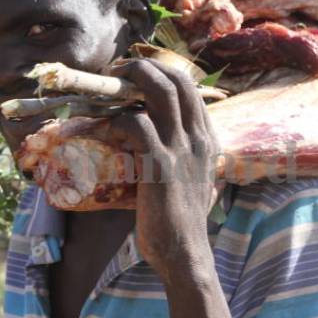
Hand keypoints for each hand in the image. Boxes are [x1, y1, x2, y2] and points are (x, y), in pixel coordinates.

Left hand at [108, 58, 219, 282]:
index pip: (191, 87)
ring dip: (134, 80)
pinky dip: (119, 120)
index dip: (163, 71)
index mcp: (208, 139)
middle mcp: (199, 138)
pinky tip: (108, 127)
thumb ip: (186, 156)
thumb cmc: (183, 218)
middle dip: (147, 66)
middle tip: (121, 69)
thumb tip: (160, 140)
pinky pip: (138, 126)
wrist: (185, 251)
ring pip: (161, 93)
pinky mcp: (160, 166)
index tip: (139, 72)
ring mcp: (181, 150)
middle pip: (178, 80)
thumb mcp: (196, 178)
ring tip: (112, 81)